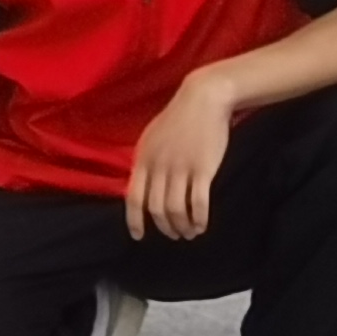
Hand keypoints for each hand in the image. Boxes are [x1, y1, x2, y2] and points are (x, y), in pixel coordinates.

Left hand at [125, 74, 237, 240]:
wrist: (203, 99)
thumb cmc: (178, 118)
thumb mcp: (152, 138)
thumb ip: (146, 162)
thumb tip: (140, 184)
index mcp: (144, 160)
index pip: (133, 197)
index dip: (134, 220)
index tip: (138, 236)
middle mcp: (159, 167)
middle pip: (156, 208)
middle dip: (164, 227)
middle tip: (173, 235)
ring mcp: (181, 168)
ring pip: (176, 209)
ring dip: (182, 226)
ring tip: (189, 233)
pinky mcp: (203, 169)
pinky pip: (199, 202)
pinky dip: (199, 218)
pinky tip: (202, 225)